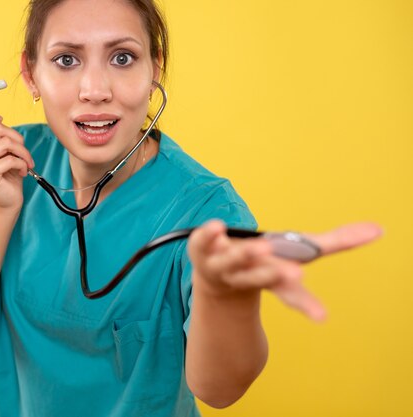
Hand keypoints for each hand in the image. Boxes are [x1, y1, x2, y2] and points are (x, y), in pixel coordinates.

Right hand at [0, 108, 34, 210]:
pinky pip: (10, 159)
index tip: (0, 121)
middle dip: (17, 137)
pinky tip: (23, 171)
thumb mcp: (2, 150)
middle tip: (22, 150)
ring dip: (23, 152)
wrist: (7, 200)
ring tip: (25, 161)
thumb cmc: (7, 173)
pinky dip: (22, 164)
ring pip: (6, 143)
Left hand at [187, 220, 382, 320]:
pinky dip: (209, 235)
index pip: (291, 293)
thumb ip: (336, 242)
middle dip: (277, 275)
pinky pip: (202, 242)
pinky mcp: (203, 249)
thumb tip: (379, 229)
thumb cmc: (264, 262)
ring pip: (233, 262)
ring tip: (261, 247)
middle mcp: (247, 274)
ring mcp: (223, 263)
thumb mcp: (299, 252)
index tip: (321, 317)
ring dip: (245, 255)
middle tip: (296, 275)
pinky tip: (217, 226)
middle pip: (263, 277)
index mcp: (272, 278)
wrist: (216, 274)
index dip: (305, 304)